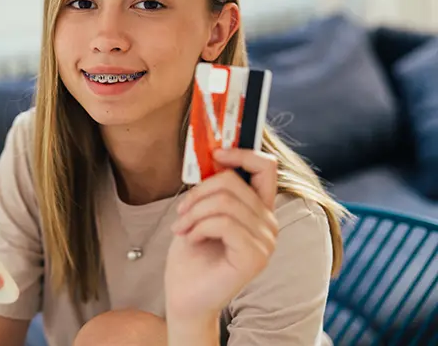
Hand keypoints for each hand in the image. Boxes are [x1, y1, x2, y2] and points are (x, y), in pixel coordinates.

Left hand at [165, 148, 278, 321]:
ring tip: (182, 229)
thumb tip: (213, 154)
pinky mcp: (254, 257)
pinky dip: (198, 227)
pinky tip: (191, 240)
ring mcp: (265, 242)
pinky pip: (223, 224)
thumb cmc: (192, 255)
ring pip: (225, 202)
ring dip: (193, 213)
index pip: (266, 167)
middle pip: (233, 182)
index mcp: (258, 209)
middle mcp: (269, 223)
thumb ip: (213, 188)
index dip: (242, 153)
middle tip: (181, 213)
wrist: (185, 295)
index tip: (216, 154)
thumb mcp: (200, 212)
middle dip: (197, 193)